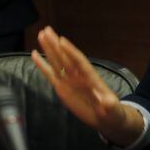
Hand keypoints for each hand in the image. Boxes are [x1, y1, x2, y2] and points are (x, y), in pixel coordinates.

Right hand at [32, 26, 142, 145]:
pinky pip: (50, 74)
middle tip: (47, 30)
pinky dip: (42, 64)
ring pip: (57, 61)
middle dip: (56, 44)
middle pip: (65, 57)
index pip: (80, 62)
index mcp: (91, 79)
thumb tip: (107, 101)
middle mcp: (78, 76)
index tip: (62, 40)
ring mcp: (69, 80)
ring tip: (41, 34)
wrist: (106, 119)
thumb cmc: (113, 113)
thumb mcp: (114, 111)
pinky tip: (34, 54)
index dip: (71, 52)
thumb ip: (111, 105)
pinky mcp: (61, 87)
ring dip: (49, 48)